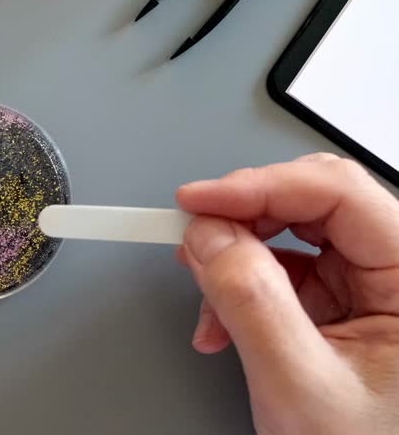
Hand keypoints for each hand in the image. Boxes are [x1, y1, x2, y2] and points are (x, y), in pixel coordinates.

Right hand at [176, 153, 398, 433]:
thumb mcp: (300, 384)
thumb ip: (252, 304)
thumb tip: (209, 236)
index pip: (337, 192)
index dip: (260, 186)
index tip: (197, 201)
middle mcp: (398, 272)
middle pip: (311, 203)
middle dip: (241, 220)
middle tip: (193, 239)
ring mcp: (371, 286)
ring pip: (290, 234)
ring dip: (235, 260)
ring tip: (208, 302)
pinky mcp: (343, 302)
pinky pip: (283, 269)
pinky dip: (240, 288)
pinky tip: (222, 322)